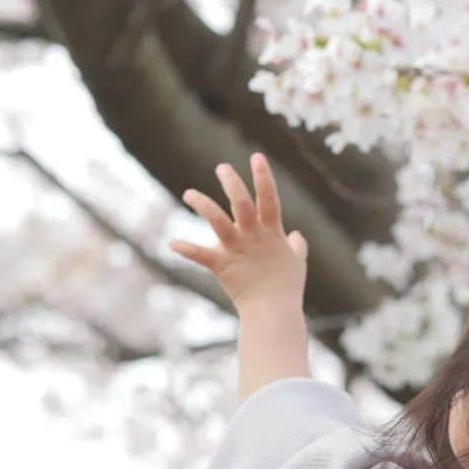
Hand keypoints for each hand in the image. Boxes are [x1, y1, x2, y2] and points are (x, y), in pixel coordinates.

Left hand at [169, 152, 307, 313]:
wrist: (274, 311)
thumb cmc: (287, 288)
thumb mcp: (297, 263)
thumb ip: (297, 247)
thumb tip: (297, 236)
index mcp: (272, 232)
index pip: (269, 198)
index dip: (263, 176)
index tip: (256, 157)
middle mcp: (253, 235)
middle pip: (241, 202)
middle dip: (232, 182)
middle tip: (222, 168)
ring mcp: (236, 249)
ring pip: (217, 220)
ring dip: (202, 204)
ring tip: (188, 193)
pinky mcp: (222, 265)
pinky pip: (200, 255)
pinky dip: (186, 248)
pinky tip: (171, 243)